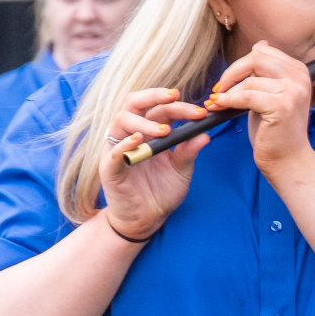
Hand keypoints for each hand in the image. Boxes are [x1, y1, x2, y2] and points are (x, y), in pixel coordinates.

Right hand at [104, 88, 211, 237]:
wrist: (147, 219)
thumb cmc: (161, 191)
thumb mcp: (181, 169)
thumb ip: (189, 151)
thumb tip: (205, 134)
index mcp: (148, 132)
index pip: (160, 109)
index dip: (179, 106)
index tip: (200, 112)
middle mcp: (131, 135)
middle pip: (135, 103)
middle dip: (154, 96)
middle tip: (175, 97)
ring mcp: (118, 149)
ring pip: (121, 121)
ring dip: (144, 122)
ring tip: (165, 131)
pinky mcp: (109, 167)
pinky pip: (113, 151)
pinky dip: (125, 144)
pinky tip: (138, 141)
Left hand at [205, 42, 314, 174]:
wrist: (288, 160)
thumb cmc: (277, 130)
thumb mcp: (272, 94)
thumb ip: (266, 72)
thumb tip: (259, 45)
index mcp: (299, 71)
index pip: (263, 52)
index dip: (241, 65)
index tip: (229, 82)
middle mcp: (300, 78)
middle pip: (256, 58)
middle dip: (232, 73)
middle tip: (220, 90)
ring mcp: (293, 91)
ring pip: (249, 79)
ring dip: (228, 91)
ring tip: (218, 103)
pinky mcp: (282, 106)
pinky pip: (246, 95)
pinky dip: (229, 100)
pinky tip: (220, 107)